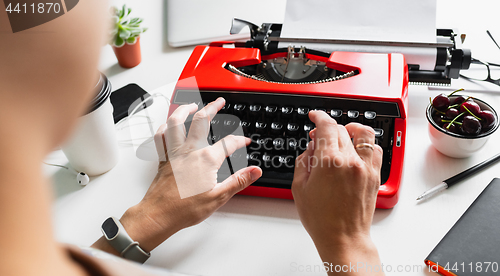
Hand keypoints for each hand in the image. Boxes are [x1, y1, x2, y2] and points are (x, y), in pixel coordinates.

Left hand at [93, 98, 261, 253]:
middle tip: (219, 102)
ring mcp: (174, 153)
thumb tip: (255, 171)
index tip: (245, 141)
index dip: (240, 140)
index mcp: (206, 159)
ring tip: (192, 104)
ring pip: (176, 122)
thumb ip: (238, 181)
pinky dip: (164, 128)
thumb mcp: (218, 197)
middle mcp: (189, 151)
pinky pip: (161, 137)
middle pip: (201, 121)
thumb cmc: (185, 209)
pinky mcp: (162, 158)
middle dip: (212, 108)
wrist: (159, 215)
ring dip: (184, 110)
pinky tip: (168, 125)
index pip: (228, 143)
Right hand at [292, 110, 383, 274]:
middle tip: (318, 137)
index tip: (315, 116)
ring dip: (351, 129)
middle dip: (328, 128)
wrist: (343, 238)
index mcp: (328, 162)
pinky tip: (356, 149)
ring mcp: (365, 167)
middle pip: (341, 129)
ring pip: (363, 133)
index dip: (319, 116)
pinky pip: (375, 149)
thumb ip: (304, 161)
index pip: (326, 126)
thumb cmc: (321, 219)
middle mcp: (350, 161)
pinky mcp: (375, 175)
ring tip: (342, 135)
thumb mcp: (299, 188)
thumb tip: (311, 147)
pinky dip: (366, 143)